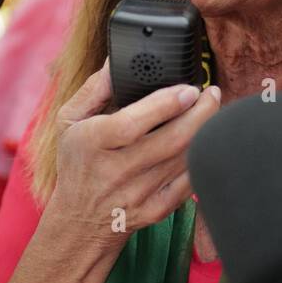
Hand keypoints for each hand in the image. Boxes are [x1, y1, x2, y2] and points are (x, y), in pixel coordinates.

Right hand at [46, 62, 220, 250]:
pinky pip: (188, 185)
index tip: (189, 89)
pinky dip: (201, 161)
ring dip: (205, 133)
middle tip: (212, 94)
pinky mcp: (155, 211)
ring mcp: (137, 194)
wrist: (80, 221)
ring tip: (212, 111)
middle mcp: (116, 170)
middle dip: (200, 113)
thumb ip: (94, 89)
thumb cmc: (77, 163)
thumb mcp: (69, 121)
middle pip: (170, 141)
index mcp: (93, 143)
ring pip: (183, 161)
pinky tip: (205, 143)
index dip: (165, 105)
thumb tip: (117, 61)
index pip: (132, 124)